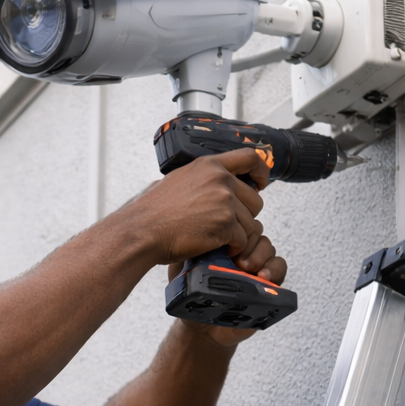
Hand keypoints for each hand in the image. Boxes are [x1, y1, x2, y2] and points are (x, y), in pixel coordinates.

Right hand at [118, 147, 272, 264]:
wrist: (143, 231)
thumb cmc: (153, 211)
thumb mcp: (178, 179)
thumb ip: (201, 178)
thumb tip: (210, 180)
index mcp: (209, 166)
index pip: (250, 158)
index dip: (261, 172)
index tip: (260, 183)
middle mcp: (220, 180)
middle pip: (255, 199)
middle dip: (246, 215)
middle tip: (228, 224)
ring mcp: (225, 202)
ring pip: (251, 222)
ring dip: (239, 234)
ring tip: (218, 238)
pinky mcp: (226, 225)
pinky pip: (243, 239)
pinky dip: (233, 247)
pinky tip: (217, 246)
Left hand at [167, 227, 287, 346]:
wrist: (202, 326)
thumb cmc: (192, 297)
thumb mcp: (184, 270)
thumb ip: (189, 251)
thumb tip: (194, 232)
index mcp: (222, 244)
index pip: (235, 223)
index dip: (235, 228)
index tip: (226, 243)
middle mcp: (241, 251)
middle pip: (255, 231)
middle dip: (248, 242)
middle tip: (238, 260)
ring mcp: (255, 266)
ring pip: (268, 246)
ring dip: (260, 255)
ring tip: (249, 269)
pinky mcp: (268, 282)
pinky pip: (280, 267)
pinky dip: (275, 269)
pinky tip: (264, 277)